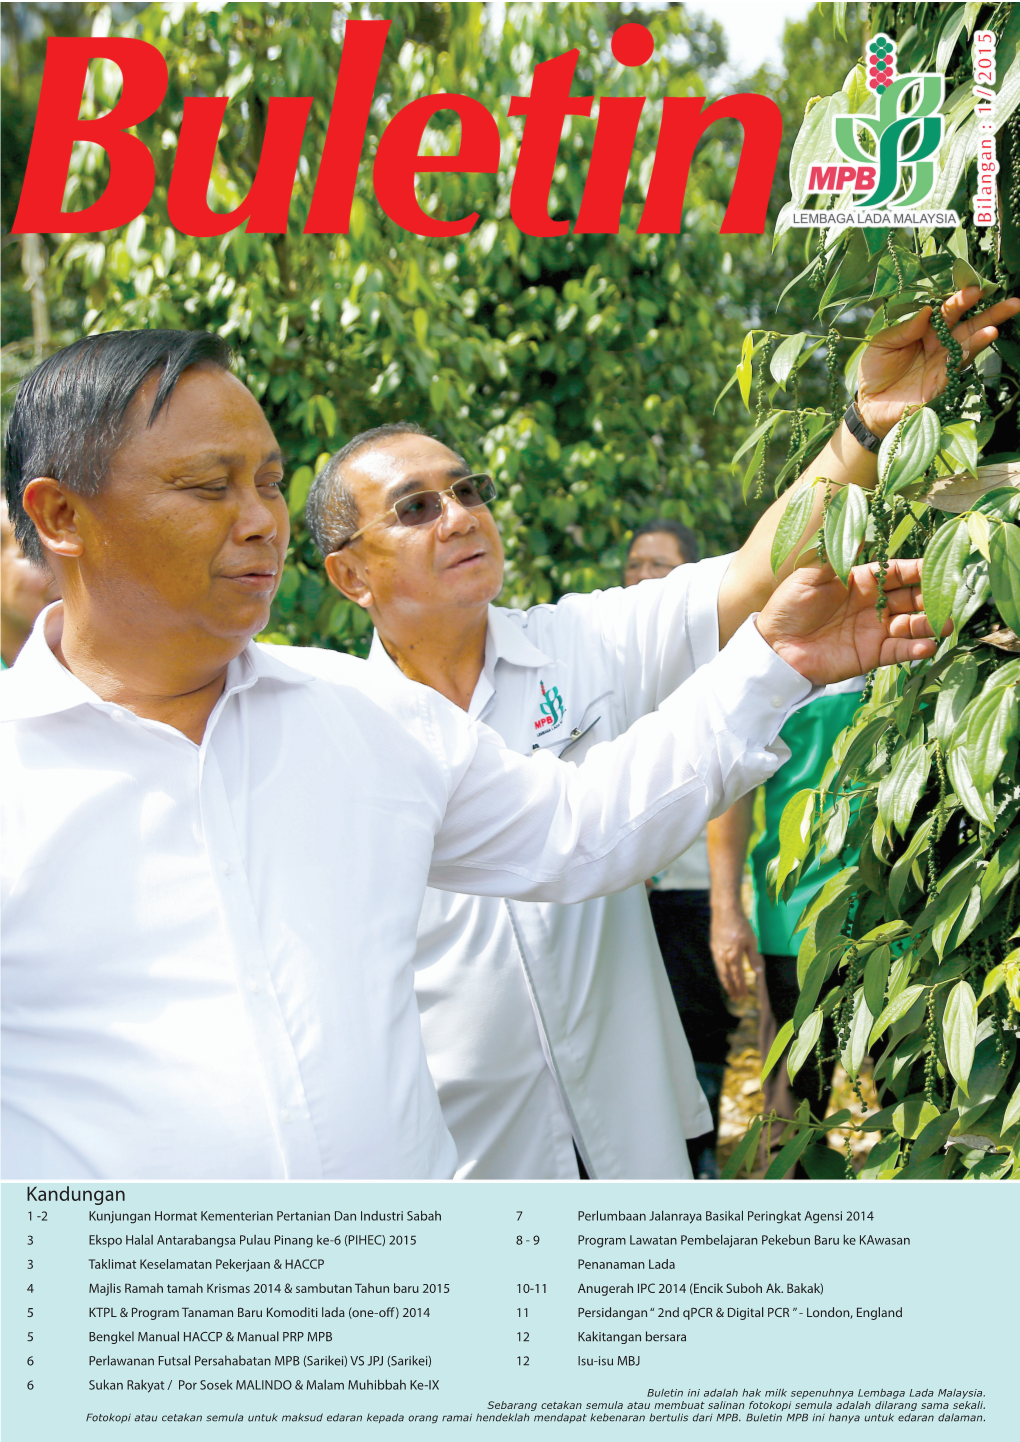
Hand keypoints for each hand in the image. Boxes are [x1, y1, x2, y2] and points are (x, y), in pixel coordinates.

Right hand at [710, 901, 761, 1000]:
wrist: (724, 910)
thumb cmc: (741, 924)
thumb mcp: (752, 940)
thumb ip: (754, 957)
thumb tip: (758, 971)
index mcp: (733, 956)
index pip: (738, 976)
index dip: (741, 986)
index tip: (744, 995)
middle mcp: (723, 957)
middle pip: (726, 977)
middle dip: (731, 988)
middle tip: (735, 998)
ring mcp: (716, 952)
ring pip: (720, 971)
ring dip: (724, 982)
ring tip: (728, 989)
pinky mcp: (713, 946)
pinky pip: (717, 964)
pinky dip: (720, 972)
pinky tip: (722, 972)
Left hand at [756, 557, 938, 684]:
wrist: (773, 647)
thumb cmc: (788, 606)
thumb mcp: (810, 576)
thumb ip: (836, 555)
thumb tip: (857, 526)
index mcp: (862, 580)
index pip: (899, 572)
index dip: (919, 570)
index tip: (938, 567)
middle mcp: (874, 604)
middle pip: (913, 598)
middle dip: (932, 597)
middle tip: (950, 597)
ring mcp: (874, 630)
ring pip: (912, 625)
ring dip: (930, 624)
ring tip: (945, 624)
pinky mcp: (871, 655)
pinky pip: (899, 651)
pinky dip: (915, 648)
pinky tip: (927, 646)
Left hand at [857, 286, 1019, 437]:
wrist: (868, 406)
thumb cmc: (874, 372)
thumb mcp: (882, 344)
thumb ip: (904, 328)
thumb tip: (927, 310)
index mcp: (925, 331)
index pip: (947, 312)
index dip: (961, 300)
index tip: (976, 288)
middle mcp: (939, 345)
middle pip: (968, 325)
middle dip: (990, 314)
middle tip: (1012, 302)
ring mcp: (943, 364)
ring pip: (968, 346)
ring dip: (983, 334)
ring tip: (996, 325)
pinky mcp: (942, 383)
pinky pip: (958, 366)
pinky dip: (970, 353)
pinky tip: (984, 340)